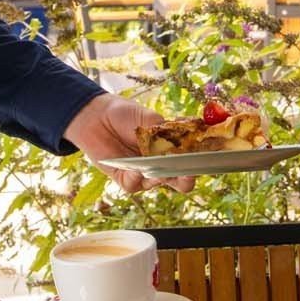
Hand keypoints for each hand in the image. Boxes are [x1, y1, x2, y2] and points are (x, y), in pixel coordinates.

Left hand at [63, 93, 194, 194]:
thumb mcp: (150, 119)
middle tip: (186, 176)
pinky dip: (135, 179)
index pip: (188, 162)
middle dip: (184, 180)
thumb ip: (165, 132)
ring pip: (155, 184)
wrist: (97, 115)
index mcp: (169, 149)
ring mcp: (142, 173)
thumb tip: (178, 146)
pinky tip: (136, 170)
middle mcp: (158, 165)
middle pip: (177, 181)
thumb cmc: (126, 115)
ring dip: (159, 178)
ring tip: (158, 170)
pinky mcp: (123, 178)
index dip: (196, 164)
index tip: (202, 161)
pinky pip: (133, 185)